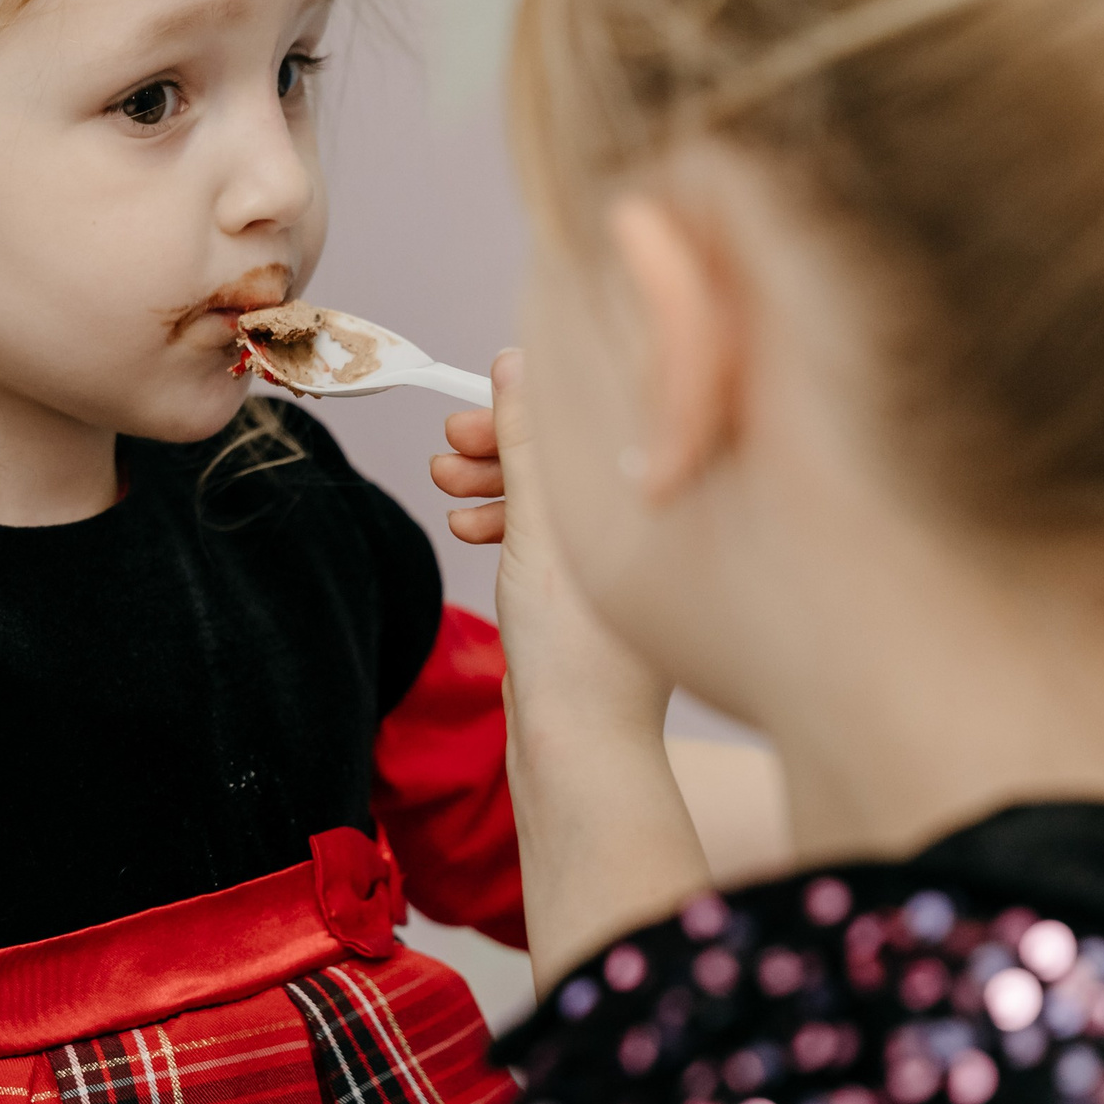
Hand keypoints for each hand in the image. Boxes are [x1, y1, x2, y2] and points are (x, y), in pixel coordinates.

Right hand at [431, 351, 666, 748]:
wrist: (578, 743)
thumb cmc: (576, 645)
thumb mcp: (538, 526)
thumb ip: (527, 441)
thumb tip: (516, 361)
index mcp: (658, 497)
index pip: (593, 423)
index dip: (527, 408)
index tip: (472, 411)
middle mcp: (652, 520)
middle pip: (569, 456)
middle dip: (500, 449)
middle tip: (447, 453)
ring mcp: (624, 556)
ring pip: (553, 496)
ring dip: (493, 484)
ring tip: (445, 488)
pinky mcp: (596, 588)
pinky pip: (549, 535)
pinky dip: (507, 525)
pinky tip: (469, 528)